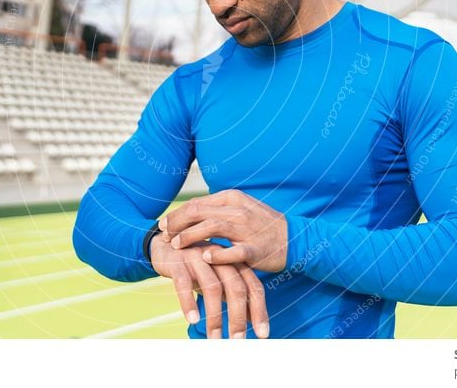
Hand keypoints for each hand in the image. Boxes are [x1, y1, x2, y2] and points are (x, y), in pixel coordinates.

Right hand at [149, 237, 268, 338]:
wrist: (164, 244)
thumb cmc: (197, 266)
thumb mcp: (218, 278)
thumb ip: (234, 294)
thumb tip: (252, 320)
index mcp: (233, 262)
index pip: (253, 286)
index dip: (260, 311)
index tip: (263, 335)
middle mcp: (220, 258)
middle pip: (236, 288)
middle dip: (238, 317)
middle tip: (237, 341)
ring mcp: (199, 259)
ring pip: (212, 288)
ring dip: (214, 317)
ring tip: (215, 339)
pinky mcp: (178, 262)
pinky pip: (184, 283)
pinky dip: (189, 302)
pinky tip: (192, 320)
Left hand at [159, 189, 288, 271]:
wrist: (292, 238)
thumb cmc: (261, 225)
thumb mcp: (239, 209)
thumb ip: (216, 209)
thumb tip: (189, 212)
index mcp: (232, 198)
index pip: (196, 203)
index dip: (176, 215)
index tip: (164, 225)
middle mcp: (238, 210)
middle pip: (199, 212)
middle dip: (177, 224)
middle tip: (164, 235)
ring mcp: (248, 229)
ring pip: (213, 227)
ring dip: (190, 237)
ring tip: (176, 246)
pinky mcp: (256, 248)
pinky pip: (235, 250)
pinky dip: (219, 254)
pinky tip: (205, 257)